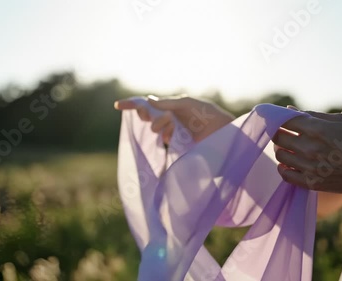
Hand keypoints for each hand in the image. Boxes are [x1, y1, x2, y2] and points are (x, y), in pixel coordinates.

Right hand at [114, 96, 233, 143]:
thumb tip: (148, 100)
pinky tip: (173, 137)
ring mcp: (173, 133)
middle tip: (162, 117)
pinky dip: (165, 136)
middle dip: (149, 116)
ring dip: (161, 126)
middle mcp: (170, 119)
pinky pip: (163, 140)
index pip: (149, 104)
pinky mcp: (177, 146)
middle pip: (149, 117)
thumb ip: (169, 103)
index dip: (133, 104)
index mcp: (172, 106)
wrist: (224, 135)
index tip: (117, 105)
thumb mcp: (188, 104)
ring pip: (155, 129)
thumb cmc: (209, 115)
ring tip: (173, 128)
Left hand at [272, 109, 341, 196]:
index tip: (277, 118)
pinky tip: (289, 163)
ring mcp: (310, 167)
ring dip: (281, 149)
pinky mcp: (311, 183)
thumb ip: (313, 115)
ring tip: (288, 147)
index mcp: (318, 130)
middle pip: (278, 137)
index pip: (285, 120)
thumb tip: (289, 110)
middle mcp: (311, 148)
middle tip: (283, 132)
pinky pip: (285, 175)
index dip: (277, 118)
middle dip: (277, 132)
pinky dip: (283, 167)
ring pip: (280, 155)